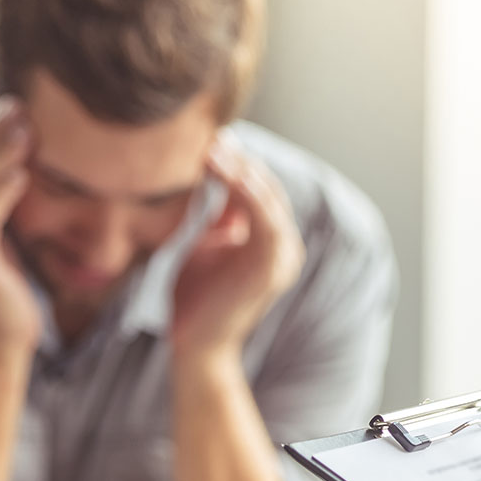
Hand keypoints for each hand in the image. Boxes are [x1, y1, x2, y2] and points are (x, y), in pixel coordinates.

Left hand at [171, 140, 304, 358]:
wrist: (196, 345)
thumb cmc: (197, 298)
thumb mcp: (207, 245)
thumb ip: (219, 216)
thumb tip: (218, 178)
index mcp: (270, 240)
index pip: (258, 189)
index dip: (236, 163)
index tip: (209, 138)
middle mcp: (284, 246)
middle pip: (266, 188)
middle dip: (239, 160)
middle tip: (210, 135)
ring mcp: (283, 257)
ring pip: (268, 199)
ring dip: (242, 170)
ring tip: (215, 148)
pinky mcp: (272, 267)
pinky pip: (266, 218)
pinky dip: (248, 192)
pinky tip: (227, 172)